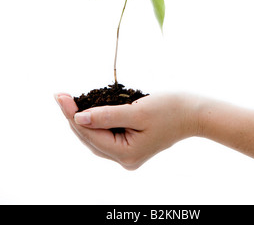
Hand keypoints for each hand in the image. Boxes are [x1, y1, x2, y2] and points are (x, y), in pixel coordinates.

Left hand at [54, 93, 198, 169]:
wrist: (194, 114)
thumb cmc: (170, 109)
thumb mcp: (136, 111)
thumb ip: (106, 116)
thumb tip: (78, 118)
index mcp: (126, 154)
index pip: (90, 134)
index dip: (71, 114)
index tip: (59, 95)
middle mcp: (125, 159)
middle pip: (90, 138)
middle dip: (74, 117)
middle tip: (59, 96)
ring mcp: (128, 154)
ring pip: (96, 138)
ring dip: (82, 120)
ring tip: (68, 101)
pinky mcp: (131, 146)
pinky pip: (106, 136)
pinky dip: (96, 123)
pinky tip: (87, 109)